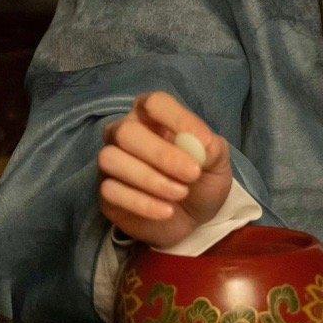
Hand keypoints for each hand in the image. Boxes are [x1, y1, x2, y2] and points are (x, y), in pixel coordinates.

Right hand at [96, 90, 233, 248]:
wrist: (191, 220)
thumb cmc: (200, 180)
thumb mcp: (216, 163)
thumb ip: (211, 148)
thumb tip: (200, 142)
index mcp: (152, 116)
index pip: (154, 102)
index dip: (177, 119)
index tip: (203, 142)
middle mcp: (125, 132)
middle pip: (127, 131)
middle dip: (161, 154)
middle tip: (192, 174)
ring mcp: (111, 161)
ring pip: (111, 159)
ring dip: (150, 179)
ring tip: (180, 193)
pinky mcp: (106, 191)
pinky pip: (110, 191)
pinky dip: (142, 203)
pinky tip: (167, 211)